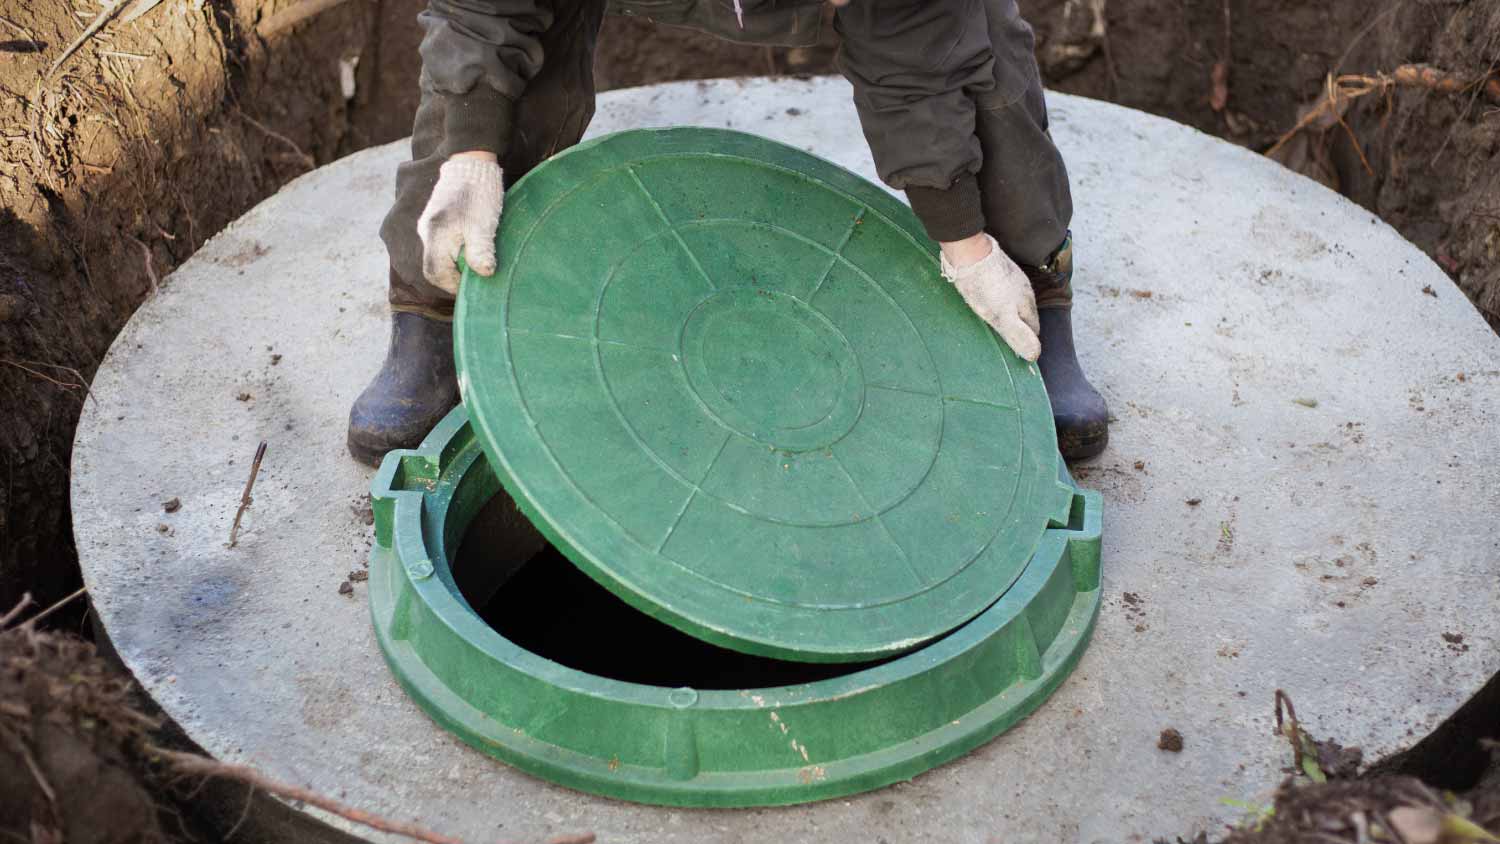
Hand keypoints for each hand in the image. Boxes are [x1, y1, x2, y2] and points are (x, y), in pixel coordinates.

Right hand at [417, 151, 503, 295]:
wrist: (472, 161)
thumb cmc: (479, 193)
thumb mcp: (483, 225)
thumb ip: (480, 252)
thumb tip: (484, 275)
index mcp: (435, 236)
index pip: (435, 273)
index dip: (453, 285)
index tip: (473, 285)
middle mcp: (426, 232)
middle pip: (434, 266)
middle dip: (454, 275)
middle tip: (476, 274)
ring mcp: (428, 224)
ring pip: (437, 255)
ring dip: (456, 263)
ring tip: (476, 259)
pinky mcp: (435, 218)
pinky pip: (440, 244)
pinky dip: (454, 251)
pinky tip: (471, 246)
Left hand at [939, 233, 1040, 361]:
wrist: (970, 253)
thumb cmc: (984, 288)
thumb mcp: (1001, 316)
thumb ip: (1018, 335)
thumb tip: (1034, 355)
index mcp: (1026, 303)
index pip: (1033, 329)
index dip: (1027, 341)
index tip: (1017, 351)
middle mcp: (1025, 290)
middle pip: (1027, 315)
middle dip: (1021, 328)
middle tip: (1008, 339)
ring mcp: (1013, 278)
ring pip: (1017, 302)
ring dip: (1011, 313)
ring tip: (999, 322)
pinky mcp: (1000, 269)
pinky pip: (1005, 290)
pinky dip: (1001, 299)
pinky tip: (990, 301)